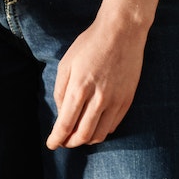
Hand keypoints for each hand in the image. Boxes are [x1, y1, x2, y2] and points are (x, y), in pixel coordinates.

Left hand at [47, 14, 147, 149]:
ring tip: (77, 136)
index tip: (51, 145)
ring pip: (99, 134)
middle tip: (63, 142)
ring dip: (86, 140)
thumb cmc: (89, 45)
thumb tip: (62, 114)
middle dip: (70, 143)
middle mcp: (99, 99)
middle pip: (83, 135)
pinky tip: (93, 127)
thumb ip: (61, 91)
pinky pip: (113, 126)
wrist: (121, 33)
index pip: (66, 124)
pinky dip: (101, 132)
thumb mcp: (66, 63)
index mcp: (79, 88)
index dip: (57, 138)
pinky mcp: (127, 101)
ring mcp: (115, 101)